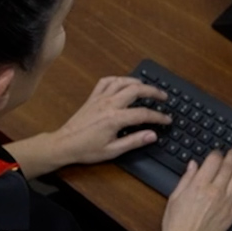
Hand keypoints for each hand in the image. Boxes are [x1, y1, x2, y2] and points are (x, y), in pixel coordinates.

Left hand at [44, 76, 171, 167]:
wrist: (64, 144)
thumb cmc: (86, 149)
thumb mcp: (113, 151)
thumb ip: (134, 141)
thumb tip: (152, 135)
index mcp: (115, 118)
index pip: (143, 114)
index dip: (158, 116)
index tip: (167, 119)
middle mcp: (109, 104)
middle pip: (136, 90)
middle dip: (153, 91)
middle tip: (164, 97)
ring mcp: (100, 98)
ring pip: (122, 82)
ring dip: (137, 82)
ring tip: (148, 87)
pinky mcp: (92, 97)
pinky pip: (106, 81)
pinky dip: (118, 79)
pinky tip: (124, 83)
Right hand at [157, 149, 231, 230]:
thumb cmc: (175, 224)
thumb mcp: (175, 197)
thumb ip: (186, 179)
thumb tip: (193, 165)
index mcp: (199, 184)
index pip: (213, 161)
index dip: (217, 153)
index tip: (218, 152)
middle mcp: (215, 191)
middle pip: (228, 167)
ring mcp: (226, 203)